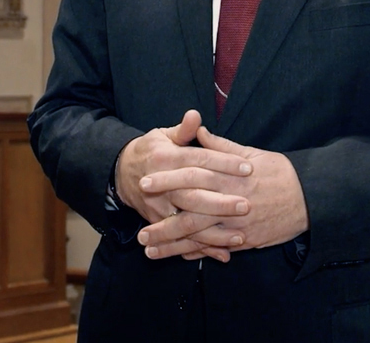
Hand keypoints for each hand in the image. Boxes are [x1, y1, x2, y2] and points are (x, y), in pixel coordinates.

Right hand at [116, 110, 252, 260]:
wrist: (121, 174)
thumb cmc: (151, 151)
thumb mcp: (163, 135)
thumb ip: (183, 130)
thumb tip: (195, 115)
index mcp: (166, 158)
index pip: (199, 160)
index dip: (223, 163)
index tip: (248, 167)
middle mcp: (162, 185)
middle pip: (193, 194)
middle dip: (220, 202)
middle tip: (247, 205)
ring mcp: (159, 208)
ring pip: (188, 222)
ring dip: (214, 232)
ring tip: (240, 236)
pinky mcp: (159, 224)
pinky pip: (182, 239)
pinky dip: (202, 249)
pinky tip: (224, 254)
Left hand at [138, 126, 309, 260]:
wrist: (309, 198)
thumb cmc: (280, 172)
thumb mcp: (252, 152)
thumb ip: (221, 145)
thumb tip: (197, 129)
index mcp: (230, 176)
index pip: (191, 178)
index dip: (167, 181)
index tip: (145, 182)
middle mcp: (230, 203)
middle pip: (190, 214)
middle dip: (163, 225)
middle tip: (139, 232)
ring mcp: (237, 225)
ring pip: (199, 238)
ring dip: (173, 246)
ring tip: (149, 250)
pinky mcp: (246, 240)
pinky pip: (216, 248)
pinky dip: (197, 253)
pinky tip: (178, 257)